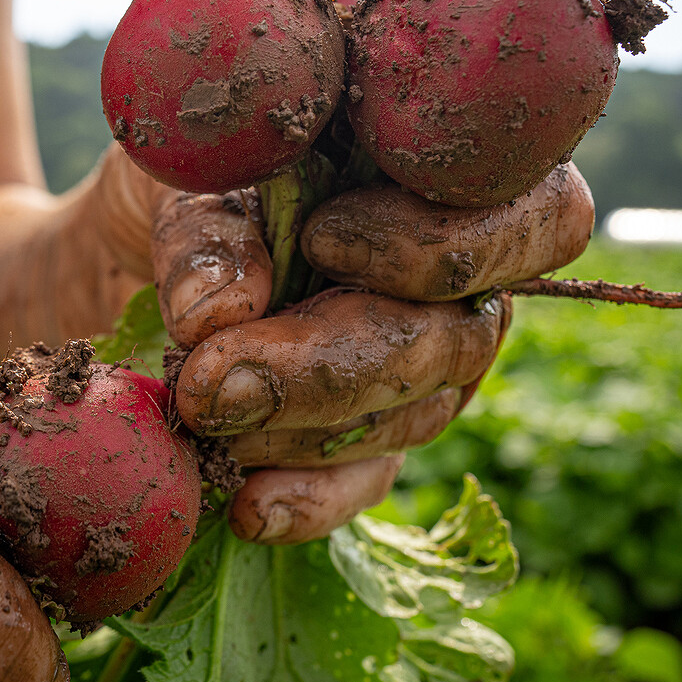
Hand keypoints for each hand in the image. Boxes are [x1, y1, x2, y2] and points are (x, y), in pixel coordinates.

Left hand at [151, 163, 594, 543]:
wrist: (141, 240)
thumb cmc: (192, 174)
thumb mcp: (192, 173)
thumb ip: (211, 234)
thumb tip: (216, 314)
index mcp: (453, 175)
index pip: (539, 216)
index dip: (443, 245)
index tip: (320, 241)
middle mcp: (462, 276)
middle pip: (459, 340)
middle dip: (332, 368)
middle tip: (212, 376)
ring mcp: (425, 363)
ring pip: (415, 416)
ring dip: (301, 430)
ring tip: (199, 414)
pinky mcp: (372, 433)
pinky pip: (368, 480)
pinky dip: (310, 501)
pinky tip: (249, 508)